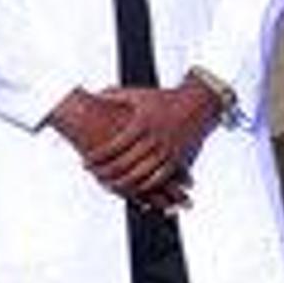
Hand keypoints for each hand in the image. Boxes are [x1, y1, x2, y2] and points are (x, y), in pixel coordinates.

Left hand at [47, 88, 196, 209]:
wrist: (197, 104)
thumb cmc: (165, 99)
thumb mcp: (138, 94)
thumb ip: (114, 96)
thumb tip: (92, 95)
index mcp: (142, 123)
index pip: (114, 146)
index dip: (97, 157)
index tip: (86, 162)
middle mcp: (155, 139)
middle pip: (124, 164)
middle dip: (105, 172)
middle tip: (93, 174)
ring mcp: (167, 151)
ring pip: (140, 175)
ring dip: (121, 183)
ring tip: (107, 184)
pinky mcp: (177, 159)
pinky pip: (158, 179)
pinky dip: (143, 187)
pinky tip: (131, 187)